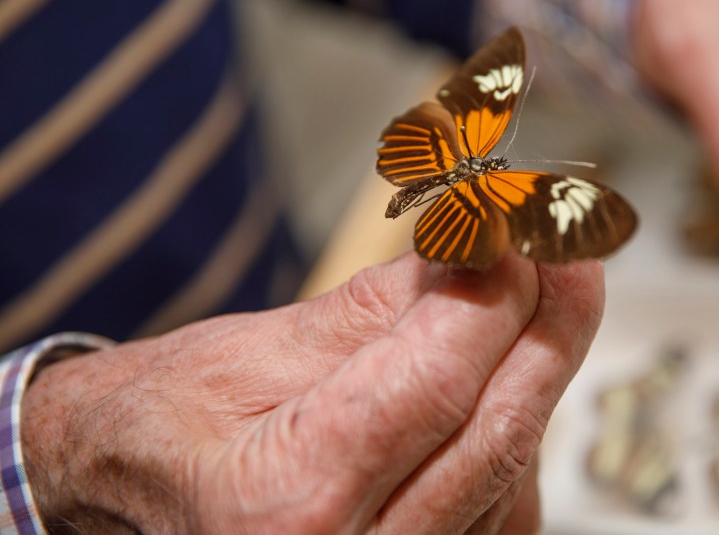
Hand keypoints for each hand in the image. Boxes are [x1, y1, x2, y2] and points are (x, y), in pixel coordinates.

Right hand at [20, 252, 602, 533]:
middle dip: (549, 318)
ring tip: (541, 278)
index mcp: (287, 508)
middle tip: (571, 235)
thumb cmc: (174, 426)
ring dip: (538, 361)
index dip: (493, 288)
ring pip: (514, 462)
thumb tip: (483, 238)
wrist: (144, 496)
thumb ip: (386, 303)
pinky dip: (515, 412)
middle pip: (495, 429)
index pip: (434, 382)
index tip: (523, 215)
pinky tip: (508, 358)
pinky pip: (508, 491)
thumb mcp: (257, 346)